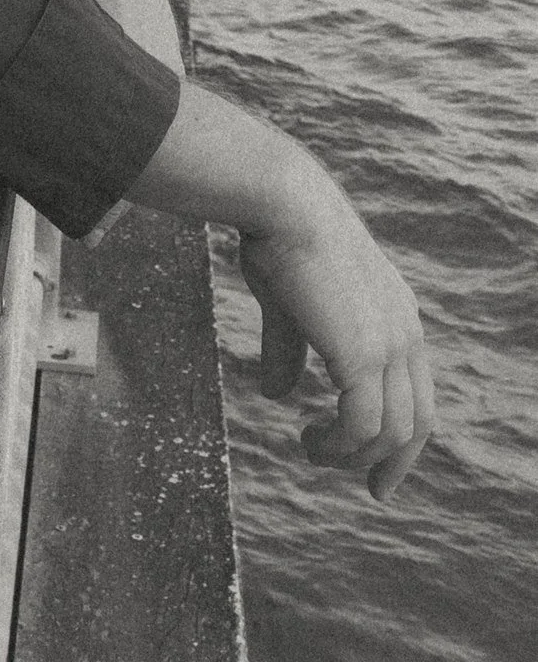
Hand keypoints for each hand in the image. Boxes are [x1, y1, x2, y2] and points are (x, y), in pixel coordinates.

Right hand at [238, 190, 434, 501]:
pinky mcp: (362, 354)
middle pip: (416, 422)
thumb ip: (289, 350)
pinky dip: (340, 445)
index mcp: (396, 316)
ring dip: (351, 455)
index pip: (417, 393)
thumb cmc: (278, 239)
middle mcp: (404, 333)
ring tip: (311, 449)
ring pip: (389, 431)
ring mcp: (388, 344)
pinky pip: (362, 425)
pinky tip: (309, 438)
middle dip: (393, 462)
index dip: (402, 435)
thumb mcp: (287, 304)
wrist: (281, 202)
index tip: (379, 466)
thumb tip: (276, 395)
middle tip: (373, 491)